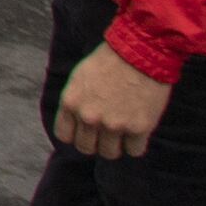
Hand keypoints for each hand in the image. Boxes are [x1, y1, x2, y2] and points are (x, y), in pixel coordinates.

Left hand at [51, 42, 171, 158]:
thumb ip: (76, 102)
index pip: (65, 136)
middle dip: (96, 141)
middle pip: (87, 148)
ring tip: (123, 130)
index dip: (77, 134)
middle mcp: (89, 117)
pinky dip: (136, 144)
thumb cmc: (110, 60)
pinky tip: (138, 130)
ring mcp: (114, 125)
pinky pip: (134, 151)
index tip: (86, 130)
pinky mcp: (138, 128)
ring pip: (110, 153)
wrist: (140, 52)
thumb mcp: (80, 78)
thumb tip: (77, 123)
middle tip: (107, 131)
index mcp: (71, 103)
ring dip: (116, 145)